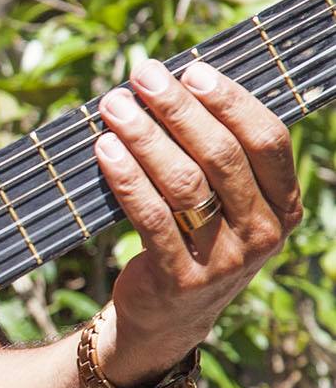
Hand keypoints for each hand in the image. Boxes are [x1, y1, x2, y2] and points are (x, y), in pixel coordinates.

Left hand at [93, 57, 301, 384]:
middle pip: (222, 155)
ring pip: (185, 183)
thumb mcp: (224, 201)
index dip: (231, 100)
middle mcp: (263, 234)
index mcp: (283, 205)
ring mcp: (225, 260)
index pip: (268, 140)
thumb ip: (215, 151)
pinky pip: (151, 217)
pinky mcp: (181, 279)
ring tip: (115, 105)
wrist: (166, 318)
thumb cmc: (192, 236)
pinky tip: (105, 149)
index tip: (193, 69)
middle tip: (142, 76)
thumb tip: (175, 80)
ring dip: (146, 136)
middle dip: (178, 109)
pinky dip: (126, 177)